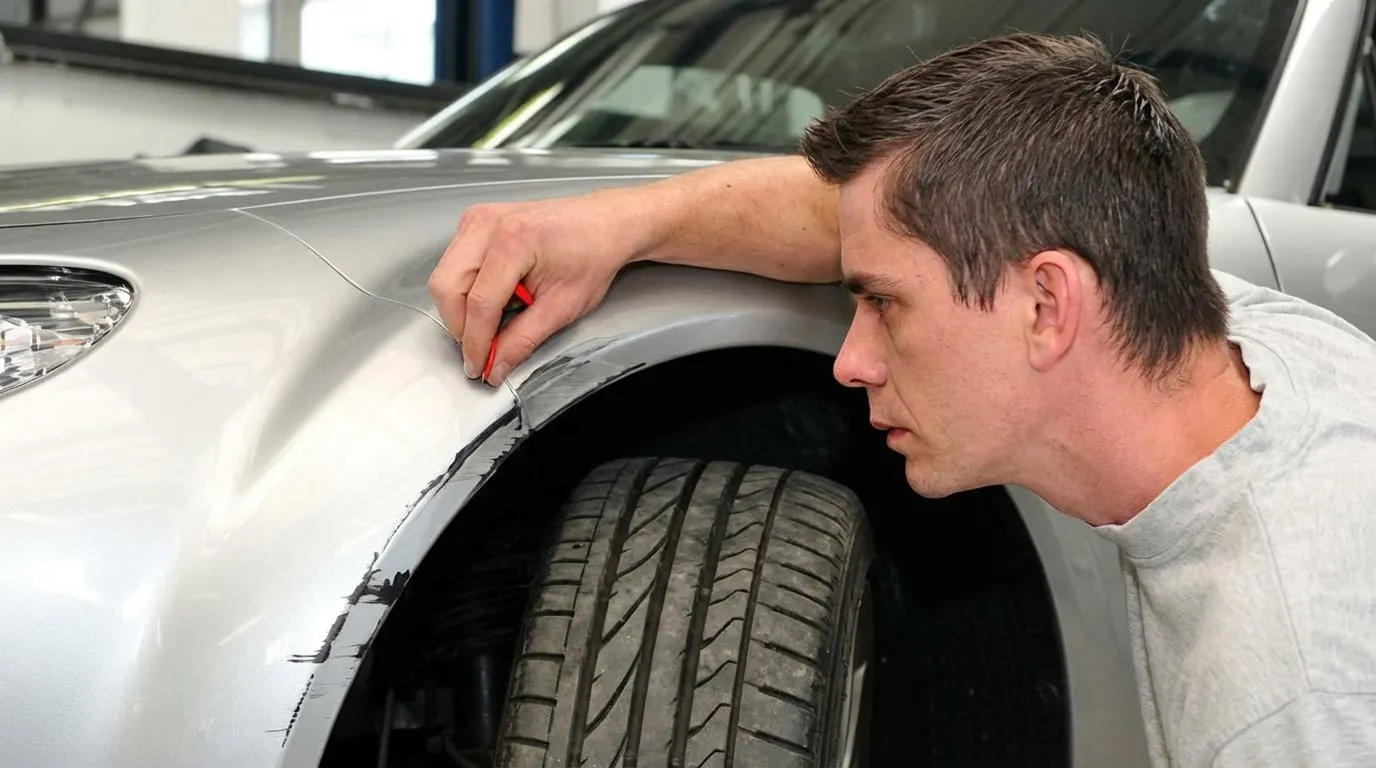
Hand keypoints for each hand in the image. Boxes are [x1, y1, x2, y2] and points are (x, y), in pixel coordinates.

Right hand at [428, 191, 638, 386]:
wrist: (604, 224)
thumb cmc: (593, 254)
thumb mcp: (562, 307)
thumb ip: (523, 339)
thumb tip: (496, 364)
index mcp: (514, 241)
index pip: (478, 304)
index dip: (475, 343)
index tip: (478, 366)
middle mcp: (489, 224)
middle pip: (447, 288)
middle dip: (460, 326)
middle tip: (482, 349)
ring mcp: (478, 219)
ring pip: (444, 276)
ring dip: (461, 308)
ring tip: (497, 317)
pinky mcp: (475, 222)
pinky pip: (452, 264)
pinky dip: (465, 289)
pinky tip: (495, 295)